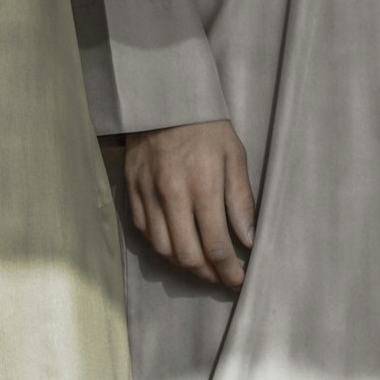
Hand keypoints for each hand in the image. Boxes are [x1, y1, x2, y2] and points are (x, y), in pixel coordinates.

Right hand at [124, 119, 254, 288]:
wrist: (162, 98)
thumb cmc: (205, 126)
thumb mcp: (234, 155)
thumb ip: (241, 200)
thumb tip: (248, 240)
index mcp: (202, 185)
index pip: (216, 245)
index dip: (229, 272)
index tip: (239, 281)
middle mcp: (171, 194)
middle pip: (186, 255)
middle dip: (207, 274)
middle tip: (221, 277)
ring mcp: (147, 192)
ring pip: (162, 248)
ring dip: (183, 263)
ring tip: (200, 263)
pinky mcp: (131, 188)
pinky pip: (143, 230)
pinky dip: (160, 244)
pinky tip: (175, 242)